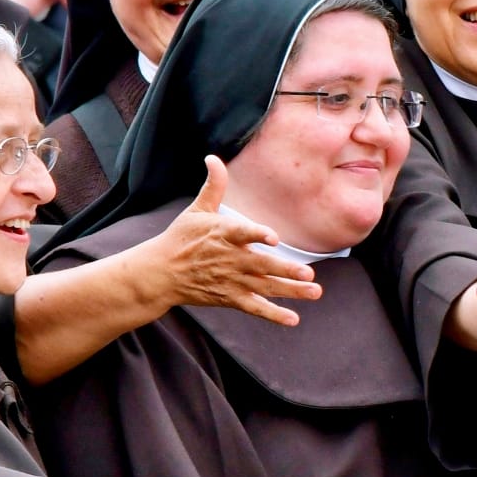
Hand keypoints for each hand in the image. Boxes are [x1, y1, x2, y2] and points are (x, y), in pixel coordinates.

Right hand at [144, 156, 321, 325]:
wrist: (161, 273)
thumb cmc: (181, 238)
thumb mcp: (197, 209)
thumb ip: (213, 186)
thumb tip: (213, 157)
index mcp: (223, 234)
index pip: (242, 233)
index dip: (258, 235)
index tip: (274, 238)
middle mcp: (230, 259)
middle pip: (261, 266)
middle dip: (285, 270)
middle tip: (308, 274)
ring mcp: (231, 280)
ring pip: (265, 287)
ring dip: (291, 291)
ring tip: (315, 291)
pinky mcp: (230, 298)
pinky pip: (254, 307)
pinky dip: (273, 315)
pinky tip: (293, 319)